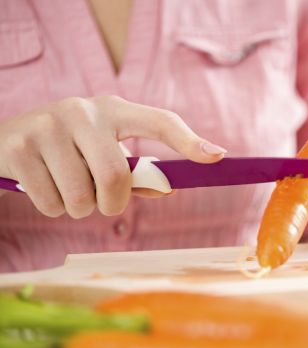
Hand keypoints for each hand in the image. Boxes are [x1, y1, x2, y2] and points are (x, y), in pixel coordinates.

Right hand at [0, 96, 226, 217]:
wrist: (5, 139)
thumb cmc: (69, 151)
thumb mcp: (102, 150)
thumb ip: (136, 172)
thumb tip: (169, 189)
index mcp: (112, 109)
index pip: (159, 121)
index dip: (189, 141)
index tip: (217, 157)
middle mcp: (82, 111)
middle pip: (117, 176)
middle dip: (112, 204)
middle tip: (101, 202)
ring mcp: (47, 126)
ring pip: (81, 197)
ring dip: (79, 208)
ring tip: (67, 188)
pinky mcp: (17, 148)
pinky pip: (52, 203)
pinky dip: (53, 208)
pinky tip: (43, 186)